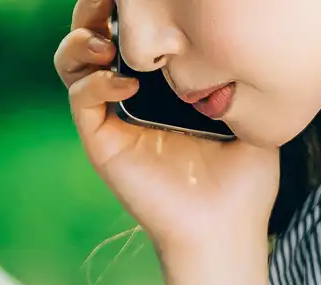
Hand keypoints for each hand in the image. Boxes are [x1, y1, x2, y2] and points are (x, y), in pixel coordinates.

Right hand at [55, 0, 279, 261]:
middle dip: (92, 10)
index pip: (128, 29)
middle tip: (109, 2)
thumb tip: (234, 25)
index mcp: (159, 80)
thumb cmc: (244, 174)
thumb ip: (236, 68)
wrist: (227, 225)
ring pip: (71, 62)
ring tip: (107, 41)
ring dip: (80, 41)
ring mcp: (112, 116)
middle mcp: (128, 93)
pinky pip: (82, 99)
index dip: (121, 5)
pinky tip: (128, 84)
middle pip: (89, 34)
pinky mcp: (102, 142)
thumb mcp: (249, 107)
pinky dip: (96, 82)